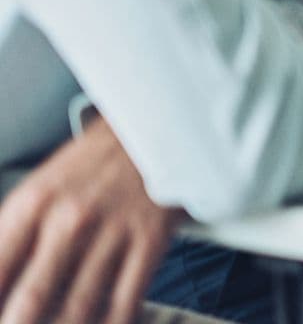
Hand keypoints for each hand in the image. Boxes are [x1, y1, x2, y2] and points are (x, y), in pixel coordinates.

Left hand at [0, 118, 180, 323]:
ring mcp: (112, 231)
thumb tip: (0, 288)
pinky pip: (127, 301)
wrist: (153, 129)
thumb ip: (10, 240)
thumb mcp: (37, 192)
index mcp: (31, 205)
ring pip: (80, 307)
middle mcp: (70, 219)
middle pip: (32, 299)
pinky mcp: (150, 240)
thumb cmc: (88, 170)